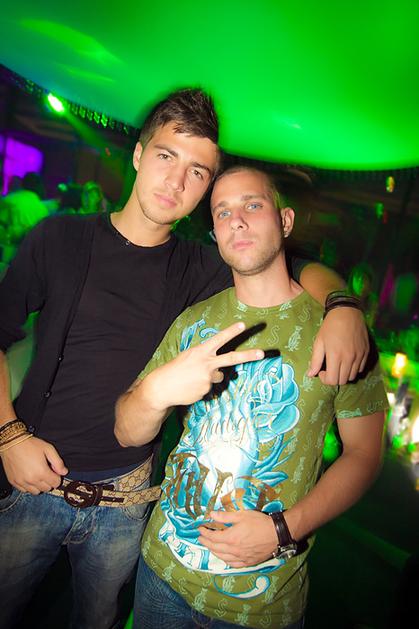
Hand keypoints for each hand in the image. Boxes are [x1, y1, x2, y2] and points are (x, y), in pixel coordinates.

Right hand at [0, 436, 67, 493]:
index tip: (54, 472)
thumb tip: (64, 472)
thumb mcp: (48, 449)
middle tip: (47, 472)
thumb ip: (58, 462)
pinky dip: (29, 486)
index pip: (55, 483)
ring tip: (38, 475)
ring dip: (39, 486)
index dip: (57, 477)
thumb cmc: (30, 445)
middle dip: (49, 481)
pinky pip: (24, 490)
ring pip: (36, 492)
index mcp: (41, 472)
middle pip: (46, 489)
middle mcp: (31, 480)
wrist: (12, 442)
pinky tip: (29, 477)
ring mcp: (21, 482)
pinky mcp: (14, 482)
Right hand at [148, 322, 263, 409]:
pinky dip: (202, 387)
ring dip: (210, 377)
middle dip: (249, 355)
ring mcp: (208, 378)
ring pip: (218, 376)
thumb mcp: (189, 357)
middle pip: (232, 358)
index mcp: (201, 352)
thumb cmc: (175, 370)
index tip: (243, 324)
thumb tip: (221, 370)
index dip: (231, 332)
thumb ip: (206, 359)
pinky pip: (210, 387)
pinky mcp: (207, 390)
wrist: (162, 387)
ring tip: (193, 378)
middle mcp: (207, 363)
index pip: (219, 339)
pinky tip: (191, 387)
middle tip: (263, 353)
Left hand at [198, 509, 276, 567]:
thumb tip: (211, 514)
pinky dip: (226, 560)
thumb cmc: (259, 522)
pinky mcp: (248, 562)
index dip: (205, 533)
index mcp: (231, 538)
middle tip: (201, 538)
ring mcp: (241, 558)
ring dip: (214, 551)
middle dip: (206, 542)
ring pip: (222, 557)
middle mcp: (234, 550)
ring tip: (210, 546)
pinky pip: (233, 564)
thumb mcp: (242, 515)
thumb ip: (225, 516)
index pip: (213, 537)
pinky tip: (224, 557)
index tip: (200, 529)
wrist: (276, 534)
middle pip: (215, 548)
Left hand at [308, 307, 368, 384]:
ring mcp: (359, 356)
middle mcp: (349, 358)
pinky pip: (360, 369)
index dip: (325, 379)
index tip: (322, 371)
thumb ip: (315, 360)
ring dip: (344, 374)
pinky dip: (353, 369)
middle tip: (329, 369)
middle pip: (343, 381)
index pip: (332, 380)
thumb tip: (310, 375)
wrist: (347, 312)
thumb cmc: (330, 327)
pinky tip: (347, 360)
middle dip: (334, 378)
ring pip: (353, 376)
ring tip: (338, 365)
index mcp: (336, 356)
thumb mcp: (319, 342)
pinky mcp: (366, 352)